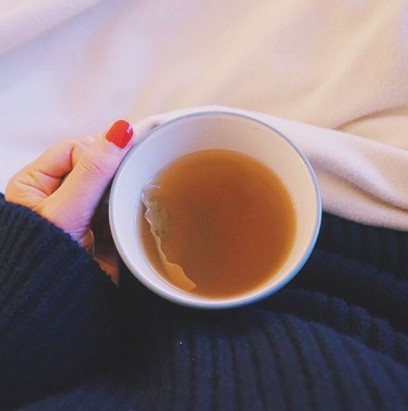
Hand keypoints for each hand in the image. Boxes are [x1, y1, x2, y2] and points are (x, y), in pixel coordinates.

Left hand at [5, 120, 133, 283]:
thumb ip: (93, 171)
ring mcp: (82, 209)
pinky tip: (131, 210)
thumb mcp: (66, 210)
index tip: (126, 153)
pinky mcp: (101, 224)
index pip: (74, 150)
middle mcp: (59, 193)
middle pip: (95, 165)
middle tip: (132, 174)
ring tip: (128, 199)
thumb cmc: (44, 261)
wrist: (57, 306)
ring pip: (110, 185)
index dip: (98, 151)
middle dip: (114, 171)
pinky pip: (119, 204)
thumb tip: (119, 131)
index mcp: (37, 183)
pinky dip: (127, 206)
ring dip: (122, 189)